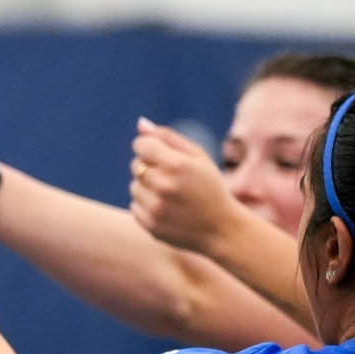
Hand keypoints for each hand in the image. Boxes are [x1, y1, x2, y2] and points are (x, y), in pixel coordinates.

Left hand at [128, 117, 232, 253]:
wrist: (220, 229)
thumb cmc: (210, 187)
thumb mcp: (198, 157)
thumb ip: (168, 138)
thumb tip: (140, 124)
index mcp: (176, 165)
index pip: (141, 145)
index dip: (149, 147)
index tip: (160, 154)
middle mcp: (163, 186)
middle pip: (136, 165)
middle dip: (150, 167)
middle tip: (173, 177)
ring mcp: (155, 207)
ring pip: (134, 186)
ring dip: (147, 187)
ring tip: (171, 194)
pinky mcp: (149, 224)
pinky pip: (135, 205)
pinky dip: (147, 205)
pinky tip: (167, 208)